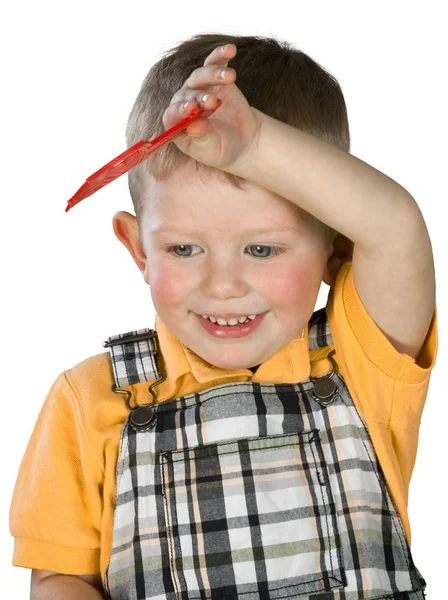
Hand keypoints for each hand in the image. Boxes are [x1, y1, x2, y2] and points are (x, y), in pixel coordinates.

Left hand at [162, 43, 262, 173]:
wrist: (241, 141)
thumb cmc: (221, 149)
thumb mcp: (211, 149)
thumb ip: (202, 138)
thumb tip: (194, 126)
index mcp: (178, 125)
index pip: (172, 115)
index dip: (179, 111)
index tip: (190, 109)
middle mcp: (185, 103)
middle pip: (187, 94)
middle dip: (200, 97)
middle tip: (212, 102)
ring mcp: (199, 88)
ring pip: (200, 76)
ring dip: (213, 75)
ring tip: (229, 77)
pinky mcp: (215, 79)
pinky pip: (215, 63)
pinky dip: (221, 55)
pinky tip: (231, 50)